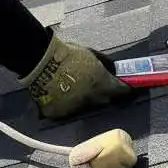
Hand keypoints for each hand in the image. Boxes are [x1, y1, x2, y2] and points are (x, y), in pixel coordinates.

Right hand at [19, 31, 133, 120]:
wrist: (40, 62)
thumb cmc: (66, 54)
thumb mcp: (90, 54)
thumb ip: (104, 64)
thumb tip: (114, 69)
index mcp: (102, 83)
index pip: (122, 91)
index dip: (126, 89)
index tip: (127, 87)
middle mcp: (93, 99)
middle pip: (105, 100)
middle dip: (105, 94)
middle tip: (98, 85)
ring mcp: (77, 108)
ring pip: (87, 106)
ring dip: (86, 99)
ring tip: (77, 88)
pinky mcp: (62, 114)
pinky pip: (69, 110)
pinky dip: (69, 104)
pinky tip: (63, 94)